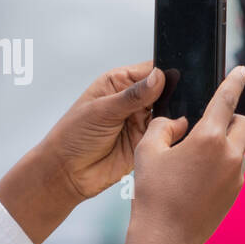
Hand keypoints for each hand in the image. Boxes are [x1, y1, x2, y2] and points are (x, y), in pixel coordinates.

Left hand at [40, 60, 167, 200]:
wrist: (67, 172)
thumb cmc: (73, 136)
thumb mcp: (102, 110)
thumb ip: (132, 95)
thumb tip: (159, 77)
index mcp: (118, 83)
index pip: (150, 70)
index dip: (164, 73)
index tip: (177, 78)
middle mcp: (132, 100)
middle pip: (164, 91)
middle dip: (172, 96)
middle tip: (172, 103)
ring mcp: (139, 121)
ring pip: (168, 113)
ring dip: (171, 116)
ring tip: (166, 121)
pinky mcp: (146, 142)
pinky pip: (166, 135)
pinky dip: (171, 134)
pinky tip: (168, 135)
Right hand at [130, 65, 244, 243]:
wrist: (165, 236)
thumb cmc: (152, 192)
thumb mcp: (147, 150)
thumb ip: (164, 126)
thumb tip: (178, 122)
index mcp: (207, 138)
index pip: (226, 100)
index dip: (234, 81)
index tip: (241, 70)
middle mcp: (228, 154)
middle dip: (233, 117)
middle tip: (210, 124)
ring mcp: (235, 175)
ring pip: (240, 147)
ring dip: (225, 143)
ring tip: (194, 157)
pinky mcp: (235, 192)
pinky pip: (233, 168)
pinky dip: (221, 164)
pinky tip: (197, 177)